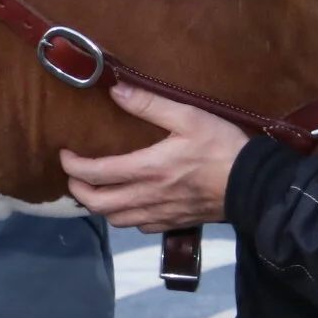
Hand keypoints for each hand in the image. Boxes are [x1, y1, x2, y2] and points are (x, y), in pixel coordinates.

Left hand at [60, 85, 250, 232]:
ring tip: (97, 189)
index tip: (65, 154)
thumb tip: (116, 91)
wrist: (253, 186)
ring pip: (116, 220)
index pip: (96, 174)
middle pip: (98, 204)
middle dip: (79, 190)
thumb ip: (150, 104)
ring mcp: (160, 214)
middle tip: (74, 175)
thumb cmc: (222, 147)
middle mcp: (147, 197)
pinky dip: (125, 217)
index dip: (72, 166)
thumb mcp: (188, 117)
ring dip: (100, 206)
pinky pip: (140, 227)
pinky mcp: (175, 223)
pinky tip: (129, 204)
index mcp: (147, 170)